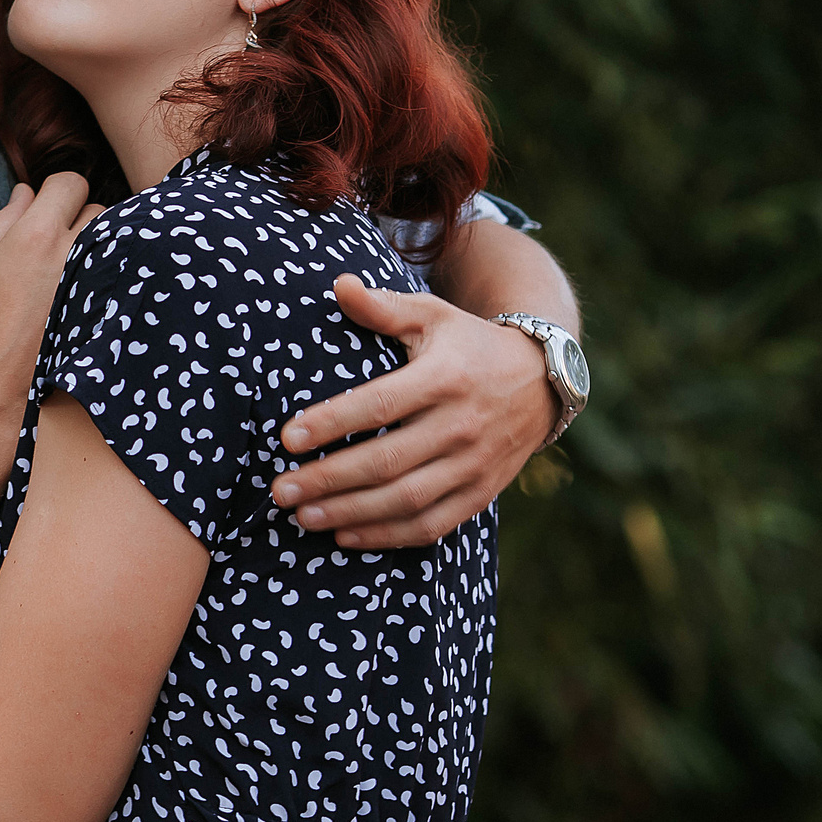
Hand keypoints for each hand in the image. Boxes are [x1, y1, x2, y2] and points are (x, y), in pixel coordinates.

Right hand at [0, 174, 102, 412]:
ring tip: (70, 269)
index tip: (45, 209)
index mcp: (35, 236)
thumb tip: (24, 193)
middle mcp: (72, 254)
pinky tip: (83, 293)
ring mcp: (94, 284)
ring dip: (96, 246)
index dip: (56, 191)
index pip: (71, 182)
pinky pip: (117, 274)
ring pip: (113, 241)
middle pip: (96, 208)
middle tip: (54, 243)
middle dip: (76, 218)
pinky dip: (105, 275)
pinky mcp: (105, 309)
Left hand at [271, 274, 555, 549]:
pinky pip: (432, 524)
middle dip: (328, 479)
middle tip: (280, 491)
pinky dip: (388, 536)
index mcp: (445, 378)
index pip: (380, 405)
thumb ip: (383, 308)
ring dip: (351, 513)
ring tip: (303, 517)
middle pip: (386, 461)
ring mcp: (475, 465)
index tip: (287, 438)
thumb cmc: (468, 344)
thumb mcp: (432, 316)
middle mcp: (462, 425)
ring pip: (407, 500)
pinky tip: (346, 535)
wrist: (541, 381)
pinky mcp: (481, 493)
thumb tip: (339, 285)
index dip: (332, 423)